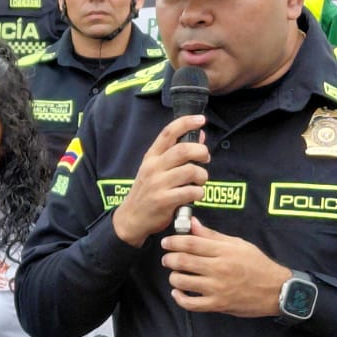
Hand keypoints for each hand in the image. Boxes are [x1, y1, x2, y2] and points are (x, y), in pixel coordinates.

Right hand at [110, 114, 208, 245]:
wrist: (131, 218)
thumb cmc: (148, 191)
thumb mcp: (157, 168)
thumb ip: (177, 152)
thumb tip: (199, 134)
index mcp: (151, 157)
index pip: (168, 133)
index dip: (186, 123)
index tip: (200, 119)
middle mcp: (153, 167)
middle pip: (184, 150)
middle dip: (202, 152)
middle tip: (205, 159)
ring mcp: (157, 184)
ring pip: (191, 171)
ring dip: (203, 176)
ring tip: (200, 181)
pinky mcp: (164, 201)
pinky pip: (191, 191)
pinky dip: (199, 193)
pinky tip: (195, 195)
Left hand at [159, 220, 289, 316]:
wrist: (277, 289)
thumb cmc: (257, 264)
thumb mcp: (238, 244)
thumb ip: (212, 235)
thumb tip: (192, 223)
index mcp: (224, 251)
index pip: (191, 243)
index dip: (173, 241)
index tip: (166, 242)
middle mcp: (219, 269)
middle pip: (183, 261)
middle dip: (169, 259)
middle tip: (167, 258)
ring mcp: (218, 288)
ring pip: (182, 281)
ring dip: (173, 277)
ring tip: (176, 274)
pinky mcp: (218, 304)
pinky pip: (191, 304)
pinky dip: (180, 298)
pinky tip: (178, 292)